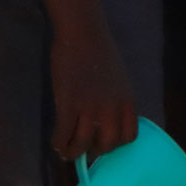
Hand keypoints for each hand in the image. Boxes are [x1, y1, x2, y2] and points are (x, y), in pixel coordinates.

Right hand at [49, 25, 136, 162]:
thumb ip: (117, 102)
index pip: (129, 136)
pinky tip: (56, 141)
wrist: (83, 34)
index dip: (116, 144)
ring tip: (67, 151)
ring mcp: (90, 107)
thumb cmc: (101, 53)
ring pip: (83, 144)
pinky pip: (63, 134)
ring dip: (73, 152)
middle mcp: (112, 107)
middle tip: (84, 147)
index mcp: (128, 101)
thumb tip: (108, 123)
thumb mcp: (120, 81)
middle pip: (107, 144)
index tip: (105, 142)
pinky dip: (59, 142)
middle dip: (95, 151)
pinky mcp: (69, 104)